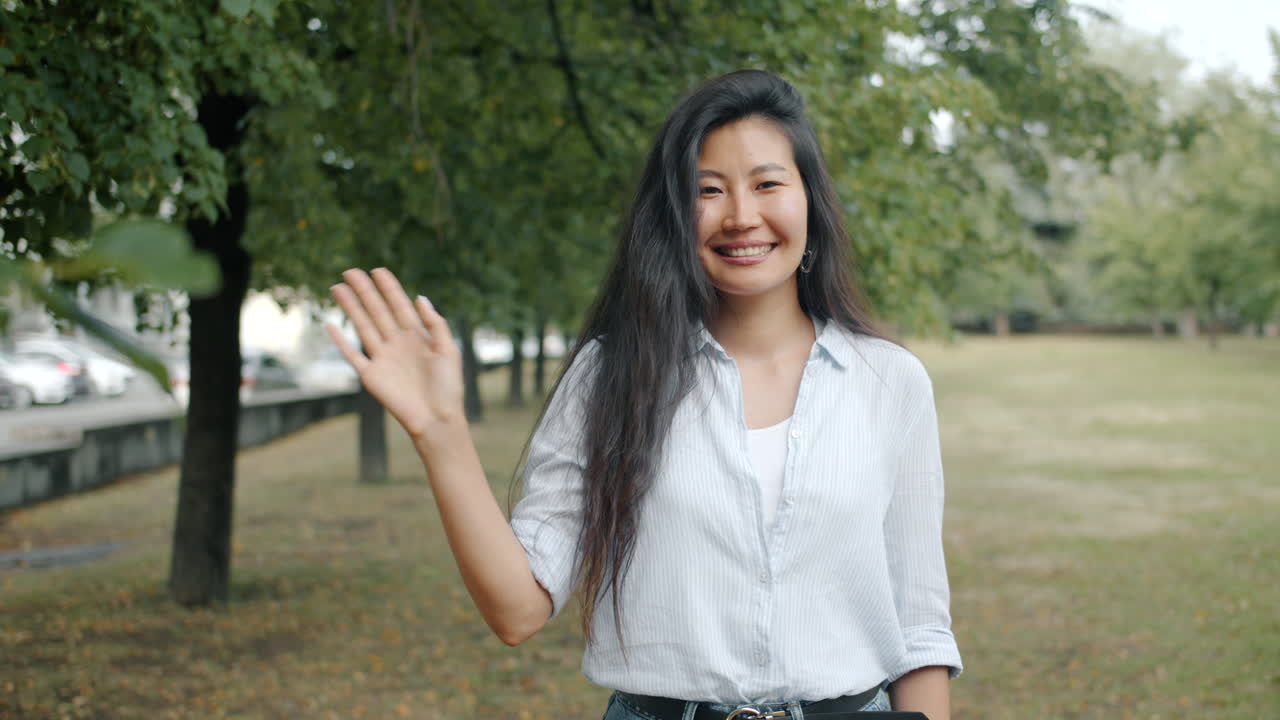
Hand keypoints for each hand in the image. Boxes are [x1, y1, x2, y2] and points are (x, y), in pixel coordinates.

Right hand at [326, 268, 463, 437]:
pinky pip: (352, 354)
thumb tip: (419, 297)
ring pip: (362, 326)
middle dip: (364, 291)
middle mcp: (397, 343)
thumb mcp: (449, 350)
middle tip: (350, 271)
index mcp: (417, 336)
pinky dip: (340, 340)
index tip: (378, 270)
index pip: (399, 305)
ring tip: (337, 288)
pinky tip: (329, 324)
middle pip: (377, 311)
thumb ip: (436, 324)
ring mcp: (382, 358)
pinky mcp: (371, 375)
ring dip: (350, 307)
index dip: (389, 287)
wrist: (437, 418)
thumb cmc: (448, 387)